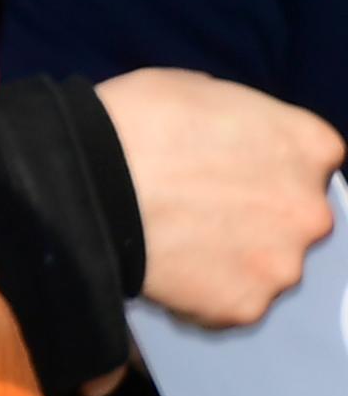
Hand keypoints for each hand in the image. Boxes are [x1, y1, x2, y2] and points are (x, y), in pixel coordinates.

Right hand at [97, 67, 343, 326]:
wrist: (84, 180)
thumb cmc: (135, 121)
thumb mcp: (198, 89)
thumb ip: (243, 121)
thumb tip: (239, 140)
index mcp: (308, 146)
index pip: (312, 159)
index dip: (269, 161)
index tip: (236, 165)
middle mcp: (311, 210)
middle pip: (296, 216)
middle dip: (259, 212)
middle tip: (203, 205)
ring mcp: (282, 264)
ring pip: (268, 263)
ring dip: (235, 254)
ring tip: (179, 238)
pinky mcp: (246, 307)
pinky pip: (233, 300)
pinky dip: (208, 288)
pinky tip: (171, 265)